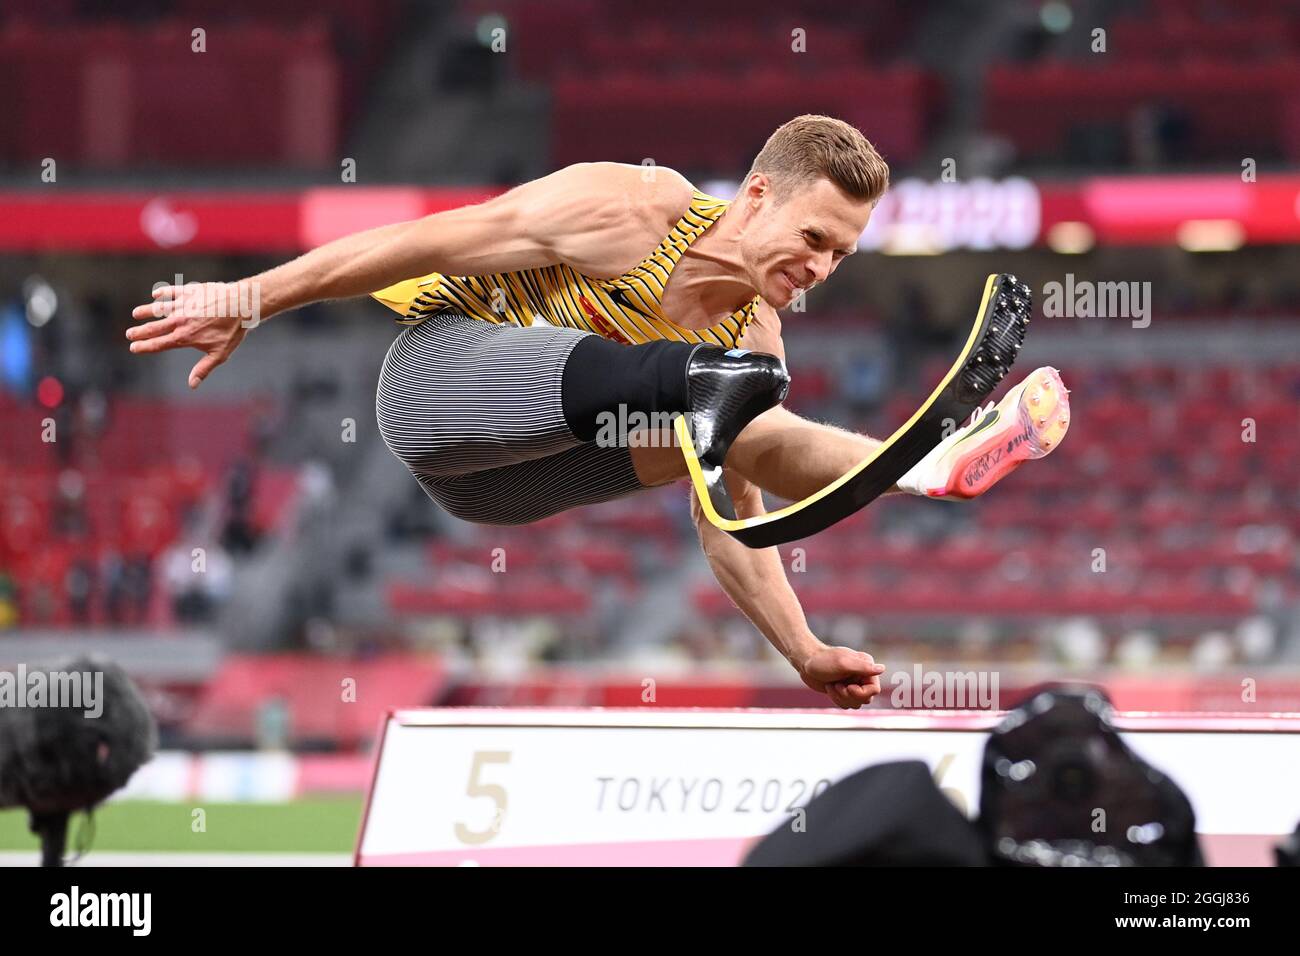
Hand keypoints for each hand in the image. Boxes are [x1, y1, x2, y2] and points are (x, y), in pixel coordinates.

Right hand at [127, 281, 255, 388]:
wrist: (241, 305)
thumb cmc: (232, 331)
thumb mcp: (219, 354)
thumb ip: (203, 369)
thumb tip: (192, 385)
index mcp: (184, 337)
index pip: (158, 344)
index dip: (144, 347)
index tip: (133, 348)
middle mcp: (179, 321)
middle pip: (153, 328)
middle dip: (139, 332)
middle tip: (129, 334)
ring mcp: (182, 305)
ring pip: (157, 308)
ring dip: (145, 311)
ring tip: (136, 314)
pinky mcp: (188, 291)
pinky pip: (170, 291)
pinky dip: (161, 293)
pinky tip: (156, 295)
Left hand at [796, 643, 885, 709]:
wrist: (806, 663)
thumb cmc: (822, 660)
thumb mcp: (843, 663)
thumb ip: (863, 667)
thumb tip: (882, 668)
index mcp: (866, 666)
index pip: (874, 689)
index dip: (861, 693)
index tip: (848, 687)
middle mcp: (862, 675)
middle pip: (866, 699)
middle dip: (849, 696)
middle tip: (837, 685)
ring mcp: (854, 683)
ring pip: (857, 703)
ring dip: (842, 698)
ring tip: (832, 686)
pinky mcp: (844, 690)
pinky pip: (847, 704)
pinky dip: (837, 700)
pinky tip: (829, 688)